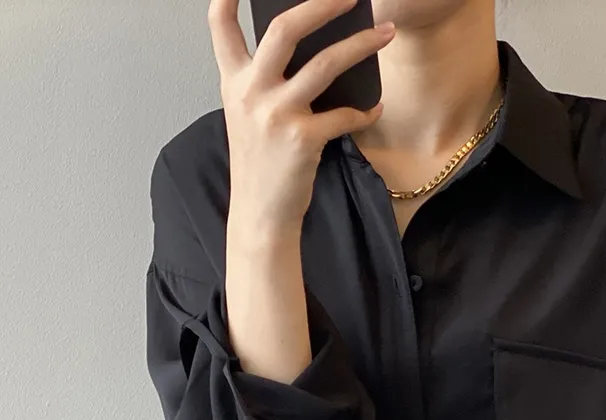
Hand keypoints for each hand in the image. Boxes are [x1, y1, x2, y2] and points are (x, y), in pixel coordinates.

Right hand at [209, 0, 394, 235]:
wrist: (260, 213)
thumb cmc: (261, 165)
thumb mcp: (249, 117)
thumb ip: (265, 83)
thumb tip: (312, 52)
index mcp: (234, 83)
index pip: (221, 27)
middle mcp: (251, 92)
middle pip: (284, 29)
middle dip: (321, 5)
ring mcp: (276, 114)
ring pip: (325, 64)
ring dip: (360, 45)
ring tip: (385, 34)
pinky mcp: (302, 139)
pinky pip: (343, 115)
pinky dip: (363, 111)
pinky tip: (373, 109)